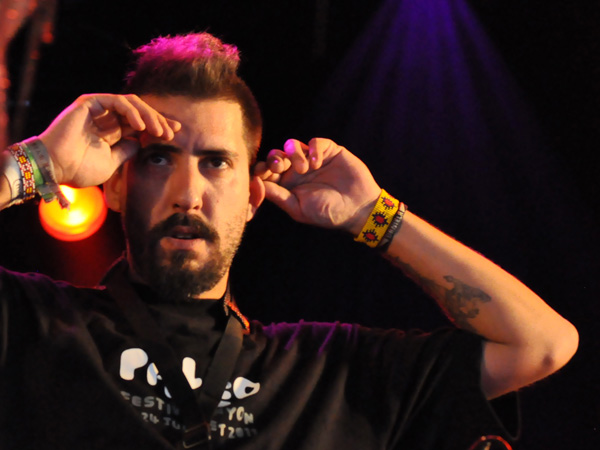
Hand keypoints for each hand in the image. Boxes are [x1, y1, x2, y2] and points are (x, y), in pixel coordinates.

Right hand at [38, 94, 179, 186]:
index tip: (174, 133)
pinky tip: (140, 126)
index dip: (158, 125)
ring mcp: (97, 108)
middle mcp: (106, 117)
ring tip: (158, 131)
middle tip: (171, 133)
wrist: (55, 168)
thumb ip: (126, 151)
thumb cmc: (78, 169)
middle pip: (140, 111)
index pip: (140, 123)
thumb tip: (140, 142)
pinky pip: (117, 101)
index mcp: (112, 131)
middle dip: (158, 120)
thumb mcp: (112, 163)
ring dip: (148, 116)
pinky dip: (131, 111)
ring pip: (131, 104)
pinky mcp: (89, 103)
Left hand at [254, 138, 380, 233]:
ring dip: (294, 153)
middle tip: (281, 166)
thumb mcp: (298, 208)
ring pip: (292, 145)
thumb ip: (277, 196)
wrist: (358, 208)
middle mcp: (297, 171)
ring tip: (304, 168)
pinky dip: (313, 149)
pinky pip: (315, 142)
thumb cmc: (327, 213)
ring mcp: (313, 160)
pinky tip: (318, 163)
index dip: (261, 169)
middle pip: (276, 155)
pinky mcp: (329, 151)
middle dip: (274, 158)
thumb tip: (254, 184)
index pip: (267, 172)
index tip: (262, 173)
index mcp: (287, 185)